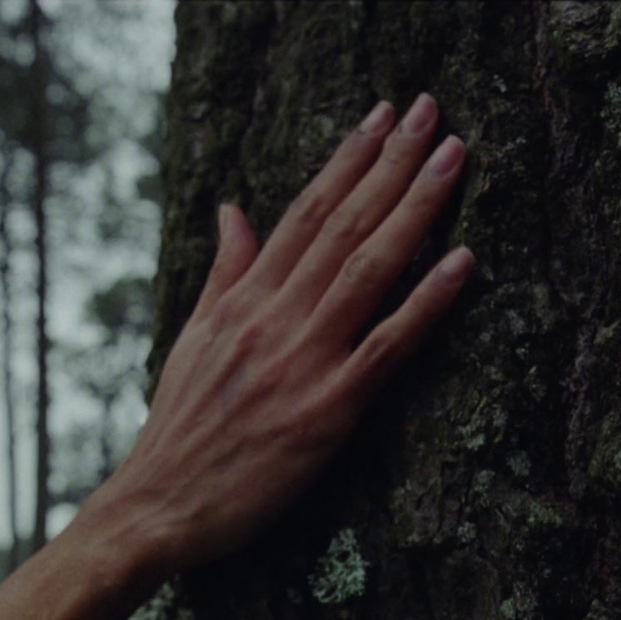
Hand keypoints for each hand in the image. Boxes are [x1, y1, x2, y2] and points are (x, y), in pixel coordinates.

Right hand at [96, 93, 471, 571]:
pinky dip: (425, 303)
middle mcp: (274, 319)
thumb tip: (234, 209)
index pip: (304, 212)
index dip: (348, 160)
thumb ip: (225, 273)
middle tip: (433, 113)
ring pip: (368, 269)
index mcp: (244, 300)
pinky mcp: (327, 411)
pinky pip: (387, 347)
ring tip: (453, 158)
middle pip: (342, 225)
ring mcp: (302, 362)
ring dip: (414, 208)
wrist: (158, 504)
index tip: (383, 116)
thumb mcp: (193, 339)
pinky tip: (462, 262)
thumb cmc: (179, 429)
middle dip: (391, 163)